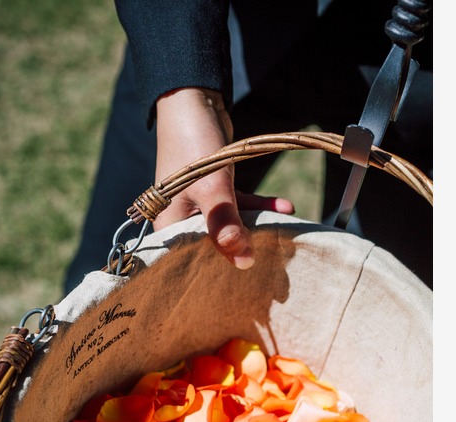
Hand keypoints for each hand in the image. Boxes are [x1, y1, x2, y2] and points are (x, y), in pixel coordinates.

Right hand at [153, 88, 293, 269]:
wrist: (195, 102)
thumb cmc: (192, 144)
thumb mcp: (212, 187)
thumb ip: (227, 225)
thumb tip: (244, 262)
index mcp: (170, 227)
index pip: (192, 262)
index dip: (218, 274)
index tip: (246, 285)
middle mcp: (182, 221)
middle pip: (215, 248)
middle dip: (243, 253)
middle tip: (273, 266)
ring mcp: (200, 207)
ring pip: (232, 228)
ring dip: (258, 227)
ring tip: (285, 231)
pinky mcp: (216, 193)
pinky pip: (240, 208)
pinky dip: (260, 207)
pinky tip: (284, 206)